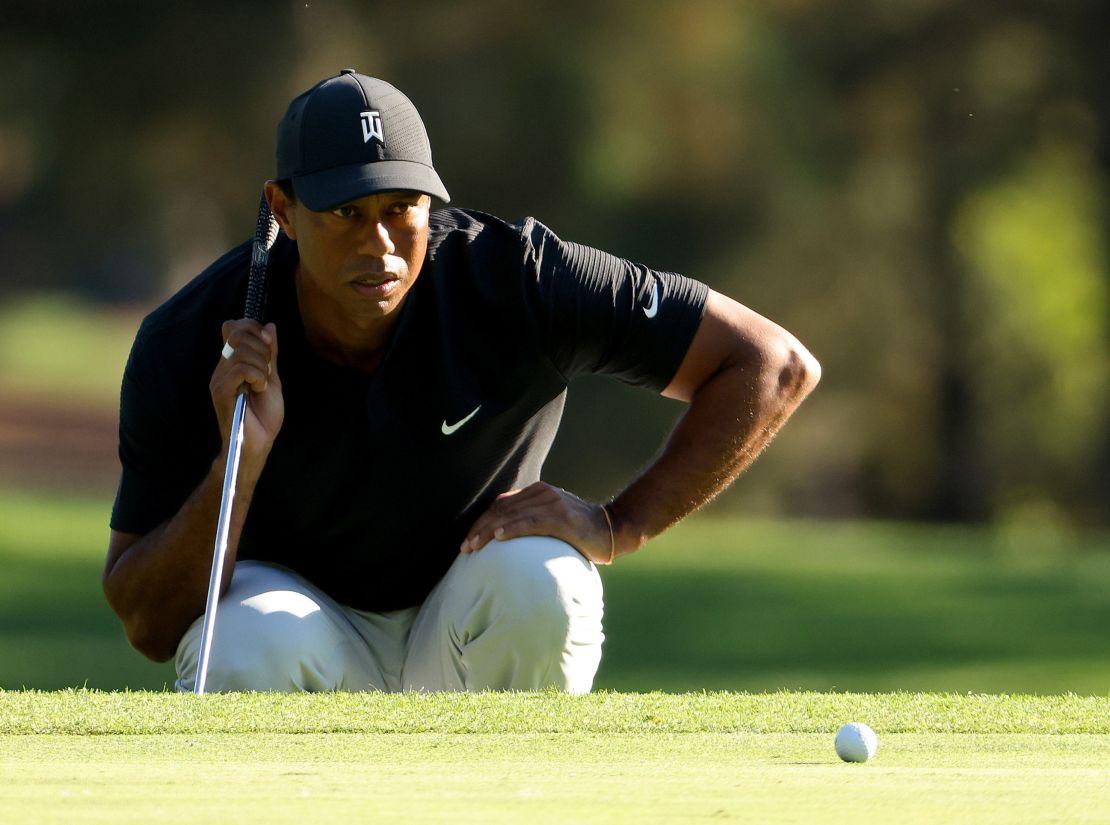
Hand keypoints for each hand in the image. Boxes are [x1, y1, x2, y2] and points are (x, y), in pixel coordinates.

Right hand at [210, 320, 283, 456]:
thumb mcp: (272, 378)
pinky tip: (259, 388)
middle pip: (237, 332)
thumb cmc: (264, 416)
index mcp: (233, 362)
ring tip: (263, 384)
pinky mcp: (220, 391)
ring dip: (261, 365)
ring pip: (241, 351)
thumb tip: (270, 327)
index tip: (269, 344)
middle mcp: (222, 367)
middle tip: (268, 369)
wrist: (258, 443)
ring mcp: (219, 379)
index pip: (233, 326)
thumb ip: (270, 354)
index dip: (253, 327)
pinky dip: (257, 375)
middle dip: (261, 346)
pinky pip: (240, 369)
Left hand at [460, 482, 615, 564]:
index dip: (482, 522)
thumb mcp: (553, 519)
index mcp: (538, 492)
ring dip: (489, 532)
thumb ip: (532, 518)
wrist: (613, 529)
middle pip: (502, 510)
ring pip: (512, 516)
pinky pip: (531, 523)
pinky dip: (513, 529)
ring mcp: (552, 504)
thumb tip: (503, 529)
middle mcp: (543, 493)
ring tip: (474, 546)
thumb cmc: (581, 530)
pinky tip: (499, 538)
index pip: (501, 505)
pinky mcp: (561, 518)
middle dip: (480, 529)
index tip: (469, 540)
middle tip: (465, 547)